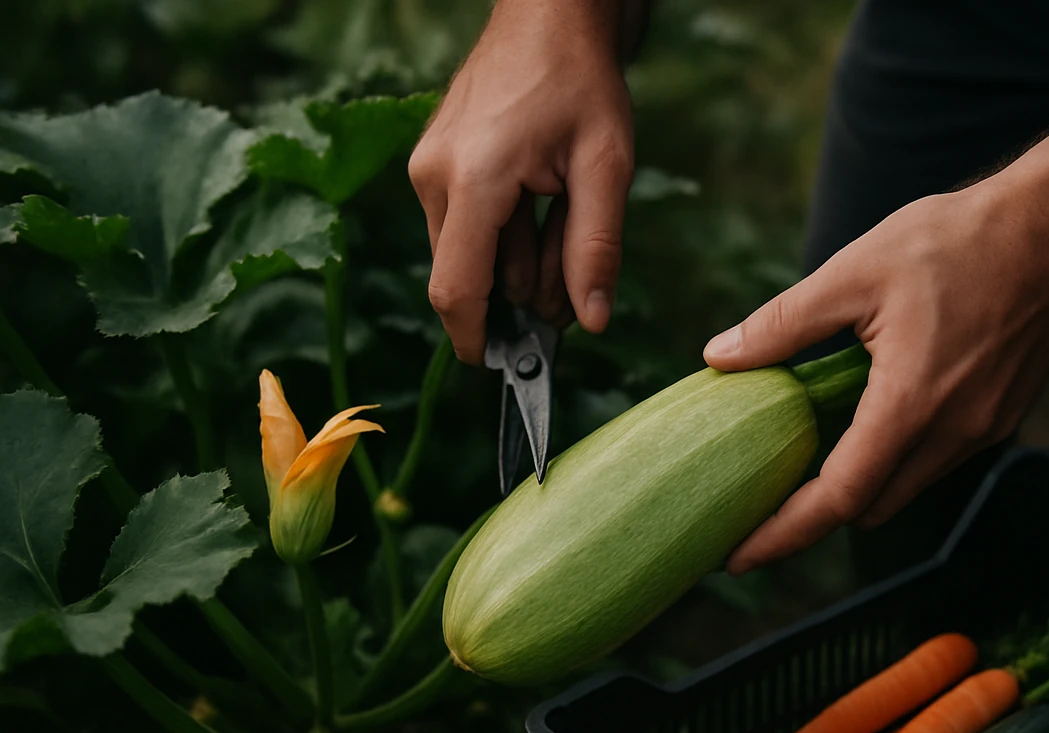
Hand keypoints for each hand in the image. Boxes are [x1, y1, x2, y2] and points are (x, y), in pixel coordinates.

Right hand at [409, 0, 634, 364]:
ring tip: (567, 213)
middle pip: (468, 278)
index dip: (478, 341)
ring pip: (470, 254)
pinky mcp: (434, 163)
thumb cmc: (581, 82)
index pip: (457, 290)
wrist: (551, 14)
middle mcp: (435, 178)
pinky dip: (509, 233)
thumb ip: (596, 250)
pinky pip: (468, 226)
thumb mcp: (607, 168)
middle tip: (578, 276)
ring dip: (520, 260)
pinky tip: (545, 199)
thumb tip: (592, 324)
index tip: (507, 370)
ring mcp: (429, 169)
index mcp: (472, 181)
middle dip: (522, 294)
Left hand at [704, 159, 1048, 574]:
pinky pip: (937, 460)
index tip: (738, 557)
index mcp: (909, 406)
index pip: (837, 500)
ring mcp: (985, 430)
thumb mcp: (854, 272)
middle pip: (870, 508)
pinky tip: (873, 415)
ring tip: (813, 449)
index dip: (782, 535)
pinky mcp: (1003, 416)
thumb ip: (782, 325)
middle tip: (764, 497)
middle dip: (815, 512)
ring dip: (861, 481)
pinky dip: (898, 455)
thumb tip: (718, 356)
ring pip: (906, 487)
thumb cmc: (957, 240)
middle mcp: (953, 434)